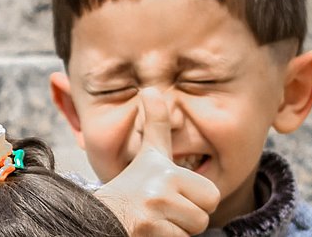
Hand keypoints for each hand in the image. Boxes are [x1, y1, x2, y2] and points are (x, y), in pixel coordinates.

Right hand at [94, 88, 220, 235]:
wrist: (99, 214)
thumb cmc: (131, 186)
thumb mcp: (147, 154)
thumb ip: (155, 124)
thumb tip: (151, 89)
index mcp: (166, 172)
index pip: (212, 195)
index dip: (196, 199)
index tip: (173, 194)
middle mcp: (160, 192)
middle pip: (204, 216)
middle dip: (188, 217)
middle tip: (165, 210)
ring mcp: (153, 216)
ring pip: (192, 231)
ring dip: (177, 229)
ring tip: (157, 220)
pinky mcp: (147, 234)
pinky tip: (150, 230)